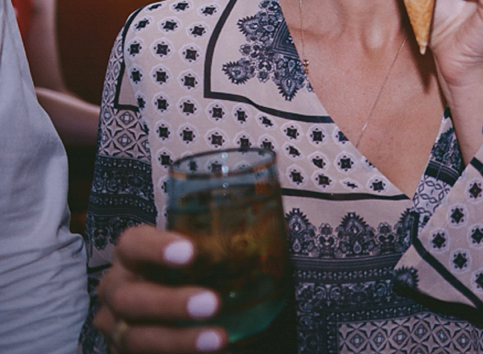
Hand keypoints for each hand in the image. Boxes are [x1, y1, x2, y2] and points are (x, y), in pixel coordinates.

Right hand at [94, 225, 224, 352]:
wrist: (162, 314)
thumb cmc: (185, 274)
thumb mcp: (199, 257)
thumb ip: (229, 245)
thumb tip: (279, 230)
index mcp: (132, 257)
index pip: (133, 244)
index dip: (156, 247)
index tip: (190, 252)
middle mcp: (117, 290)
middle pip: (130, 297)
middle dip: (170, 303)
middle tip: (212, 304)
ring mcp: (115, 327)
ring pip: (137, 337)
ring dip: (179, 340)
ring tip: (217, 340)